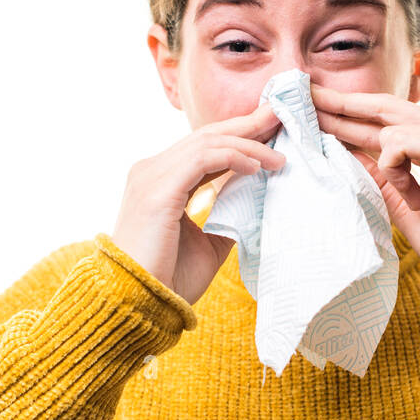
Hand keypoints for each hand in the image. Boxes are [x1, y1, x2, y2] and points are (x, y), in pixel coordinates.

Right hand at [112, 103, 284, 304]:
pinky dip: (233, 158)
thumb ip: (225, 214)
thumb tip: (255, 197)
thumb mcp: (207, 242)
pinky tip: (257, 167)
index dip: (238, 136)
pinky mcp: (158, 189)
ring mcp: (151, 176)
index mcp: (159, 181)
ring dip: (247, 143)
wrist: (139, 303)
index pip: (203, 147)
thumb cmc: (168, 279)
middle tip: (280, 116)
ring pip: (207, 143)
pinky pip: (202, 159)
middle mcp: (151, 171)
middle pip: (206, 136)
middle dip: (246, 125)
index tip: (271, 131)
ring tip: (278, 155)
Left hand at [310, 83, 419, 269]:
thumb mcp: (399, 201)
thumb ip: (378, 173)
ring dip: (389, 167)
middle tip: (306, 96)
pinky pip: (400, 142)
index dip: (351, 112)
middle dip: (342, 103)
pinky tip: (417, 197)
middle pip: (384, 105)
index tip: (318, 108)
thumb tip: (345, 151)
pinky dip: (397, 170)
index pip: (387, 117)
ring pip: (390, 124)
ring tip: (413, 200)